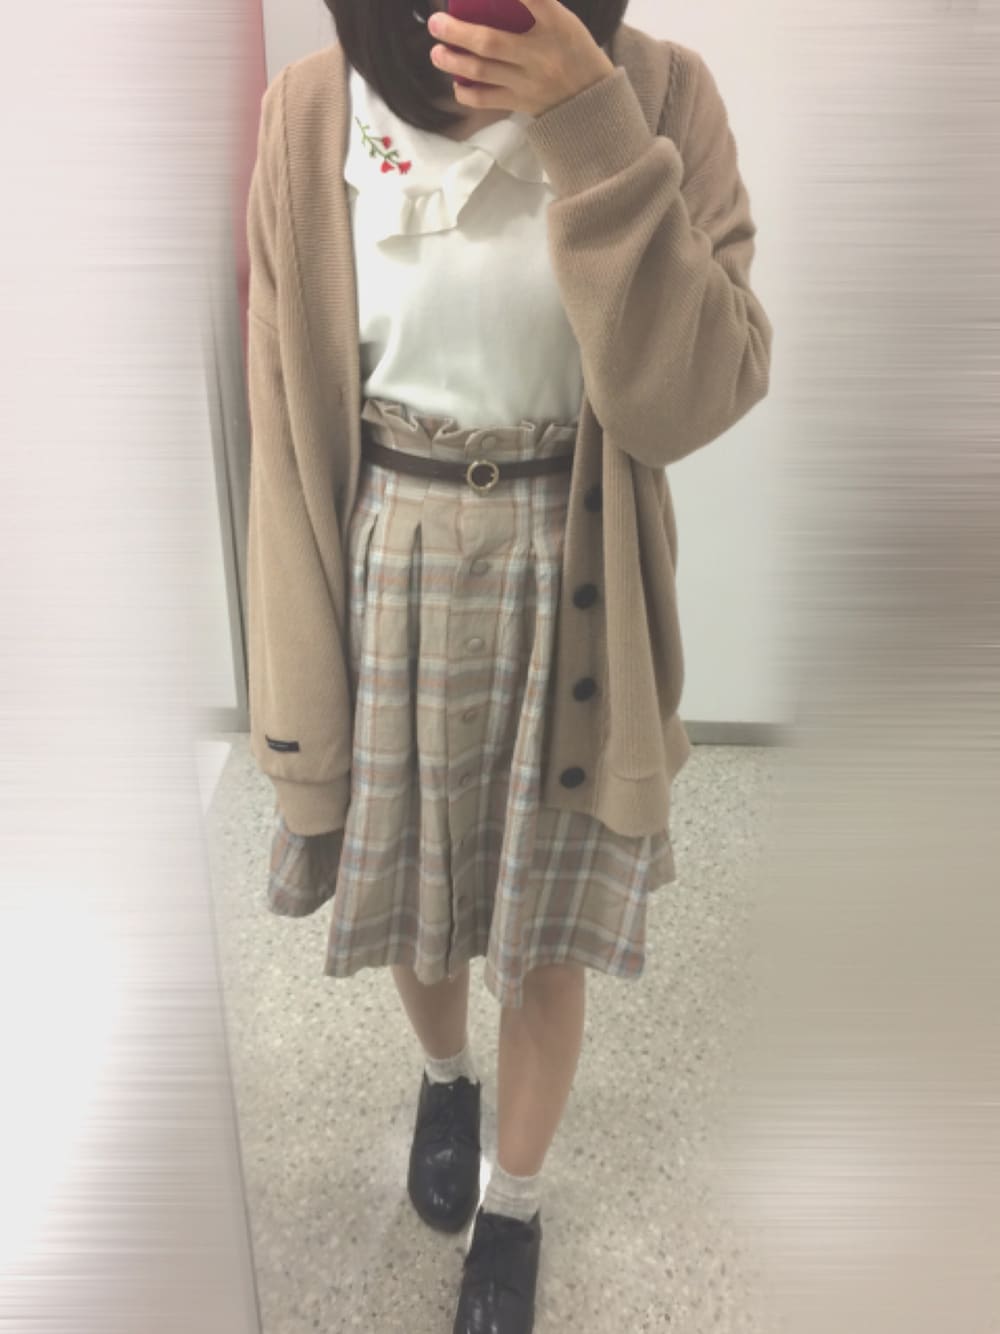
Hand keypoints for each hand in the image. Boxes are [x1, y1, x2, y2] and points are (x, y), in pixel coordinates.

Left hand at [427, 0, 616, 117]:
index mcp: (554, 23)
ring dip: (453, 61)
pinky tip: (456, 83)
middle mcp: (539, 53)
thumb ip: (534, 7)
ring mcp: (528, 81)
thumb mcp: (562, 21)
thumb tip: (492, 1)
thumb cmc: (573, 51)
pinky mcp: (521, 103)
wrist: (592, 99)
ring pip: (481, 71)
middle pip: (488, 41)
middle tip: (436, 22)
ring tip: (436, 53)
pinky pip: (486, 100)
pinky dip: (466, 92)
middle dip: (456, 32)